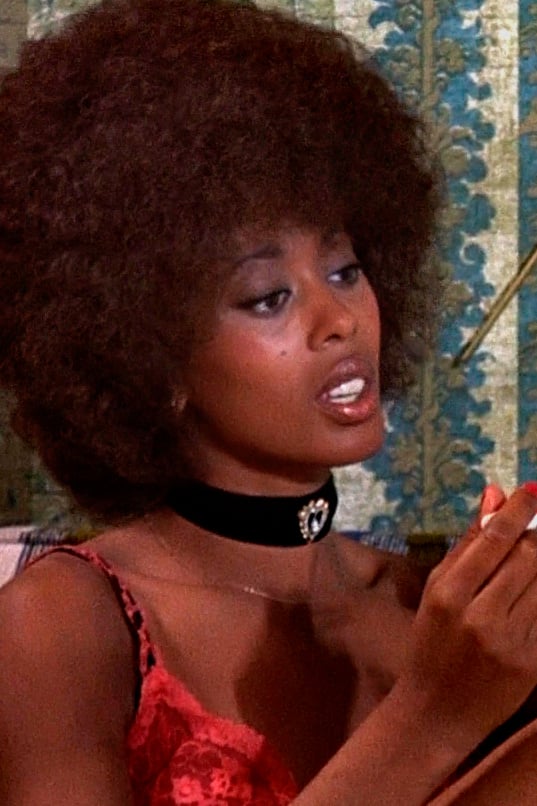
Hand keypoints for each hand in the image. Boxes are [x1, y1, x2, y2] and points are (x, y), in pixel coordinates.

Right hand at [397, 484, 536, 756]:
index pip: (495, 540)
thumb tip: (492, 494)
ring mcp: (511, 642)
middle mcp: (481, 616)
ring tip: (534, 554)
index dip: (519, 511)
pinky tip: (532, 588)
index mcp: (448, 594)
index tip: (533, 490)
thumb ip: (466, 543)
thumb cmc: (429, 644)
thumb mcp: (436, 590)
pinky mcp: (532, 664)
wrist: (436, 713)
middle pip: (528, 558)